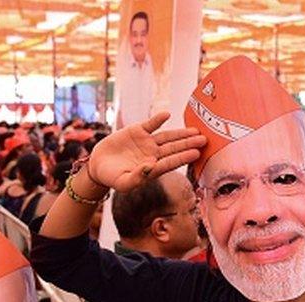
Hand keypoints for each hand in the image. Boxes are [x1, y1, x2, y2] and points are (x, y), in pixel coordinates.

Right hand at [86, 112, 206, 192]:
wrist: (99, 165)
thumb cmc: (112, 178)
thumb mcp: (123, 183)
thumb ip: (138, 178)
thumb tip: (151, 167)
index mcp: (153, 168)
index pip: (171, 162)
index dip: (183, 157)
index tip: (196, 154)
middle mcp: (153, 154)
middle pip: (174, 148)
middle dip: (189, 144)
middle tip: (204, 140)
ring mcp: (147, 142)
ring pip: (167, 136)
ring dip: (180, 133)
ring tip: (194, 130)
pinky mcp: (137, 131)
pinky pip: (150, 124)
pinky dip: (158, 120)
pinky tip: (166, 115)